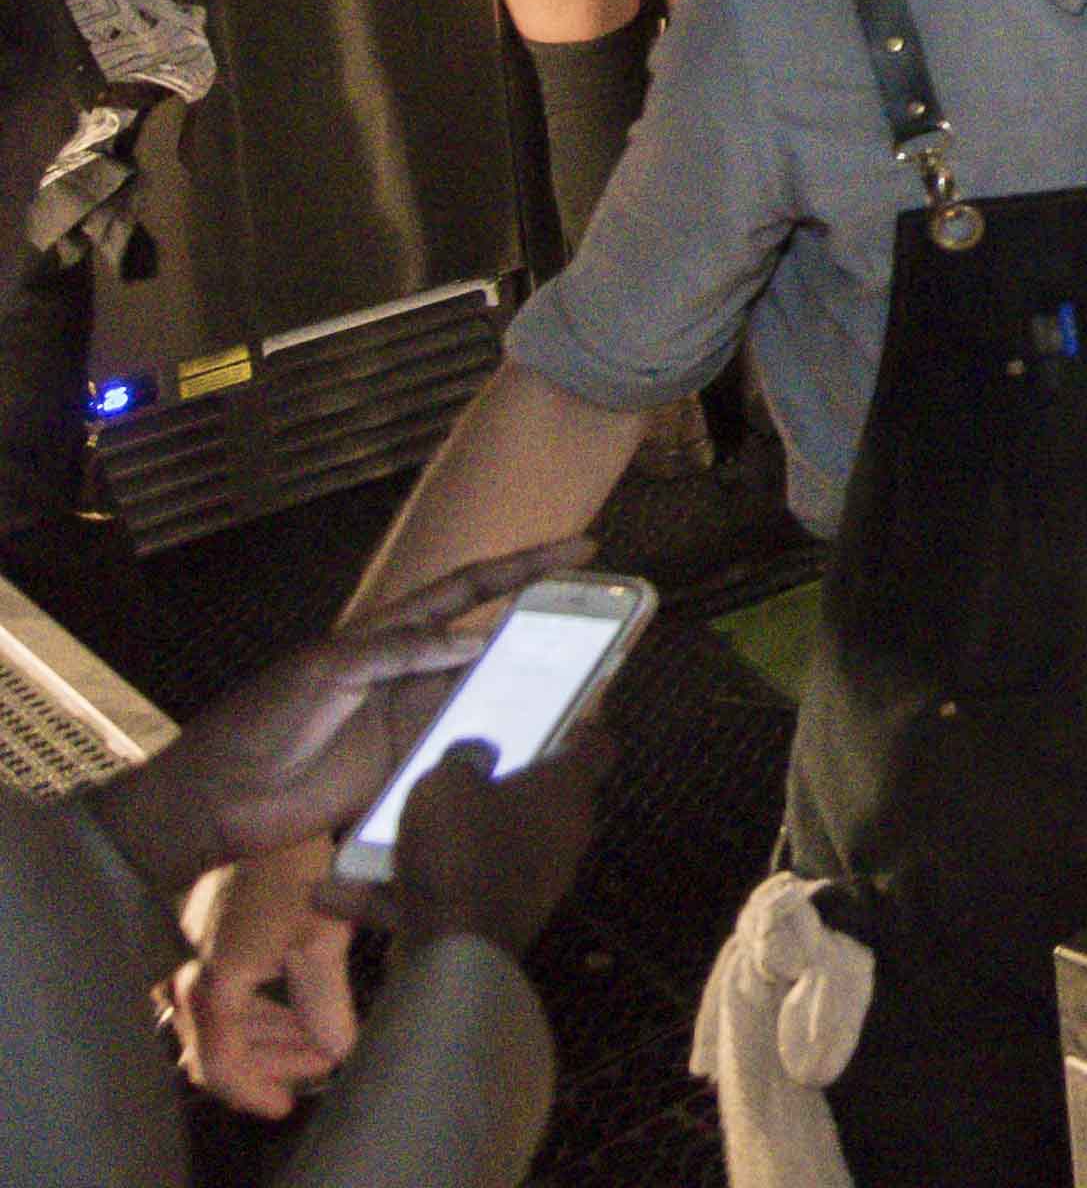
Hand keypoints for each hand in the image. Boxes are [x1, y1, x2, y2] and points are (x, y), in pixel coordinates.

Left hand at [93, 540, 572, 890]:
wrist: (219, 799)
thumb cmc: (261, 721)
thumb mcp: (325, 671)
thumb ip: (397, 651)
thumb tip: (476, 643)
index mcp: (387, 634)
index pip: (468, 589)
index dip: (523, 567)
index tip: (582, 547)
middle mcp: (411, 673)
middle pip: (491, 643)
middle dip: (546, 628)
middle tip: (606, 624)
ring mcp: (412, 722)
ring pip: (487, 698)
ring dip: (532, 692)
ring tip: (589, 688)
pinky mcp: (408, 770)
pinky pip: (466, 752)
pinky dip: (501, 748)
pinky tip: (537, 750)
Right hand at [172, 859, 355, 1116]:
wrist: (264, 800)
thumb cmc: (292, 866)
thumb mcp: (317, 937)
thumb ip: (322, 1001)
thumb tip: (336, 1050)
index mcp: (211, 982)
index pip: (217, 1063)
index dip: (251, 1089)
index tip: (286, 1105)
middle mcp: (191, 973)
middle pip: (221, 1044)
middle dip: (274, 1061)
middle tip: (323, 1065)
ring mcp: (197, 952)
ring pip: (227, 1017)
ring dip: (272, 1035)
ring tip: (322, 1039)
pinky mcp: (213, 933)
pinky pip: (230, 988)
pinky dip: (264, 1005)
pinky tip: (301, 1005)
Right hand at [319, 734, 604, 962]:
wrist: (450, 952)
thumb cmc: (462, 849)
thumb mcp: (449, 783)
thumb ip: (463, 758)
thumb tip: (479, 753)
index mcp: (564, 794)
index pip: (595, 749)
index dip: (581, 729)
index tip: (559, 719)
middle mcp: (558, 838)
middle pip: (532, 801)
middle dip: (490, 789)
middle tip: (452, 770)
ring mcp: (526, 884)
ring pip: (474, 852)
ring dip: (423, 848)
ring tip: (365, 839)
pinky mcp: (488, 921)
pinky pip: (441, 895)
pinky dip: (394, 895)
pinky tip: (330, 893)